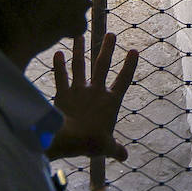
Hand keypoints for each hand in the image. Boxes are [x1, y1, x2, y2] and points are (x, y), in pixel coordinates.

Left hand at [49, 33, 138, 161]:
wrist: (70, 138)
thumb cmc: (91, 143)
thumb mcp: (107, 147)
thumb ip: (116, 149)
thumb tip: (125, 156)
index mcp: (110, 101)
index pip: (123, 80)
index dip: (129, 66)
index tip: (134, 51)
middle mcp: (95, 91)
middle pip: (102, 65)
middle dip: (107, 49)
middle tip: (111, 34)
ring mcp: (78, 90)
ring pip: (80, 65)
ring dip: (80, 50)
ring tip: (80, 35)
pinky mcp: (62, 93)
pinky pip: (60, 77)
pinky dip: (58, 65)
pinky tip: (57, 53)